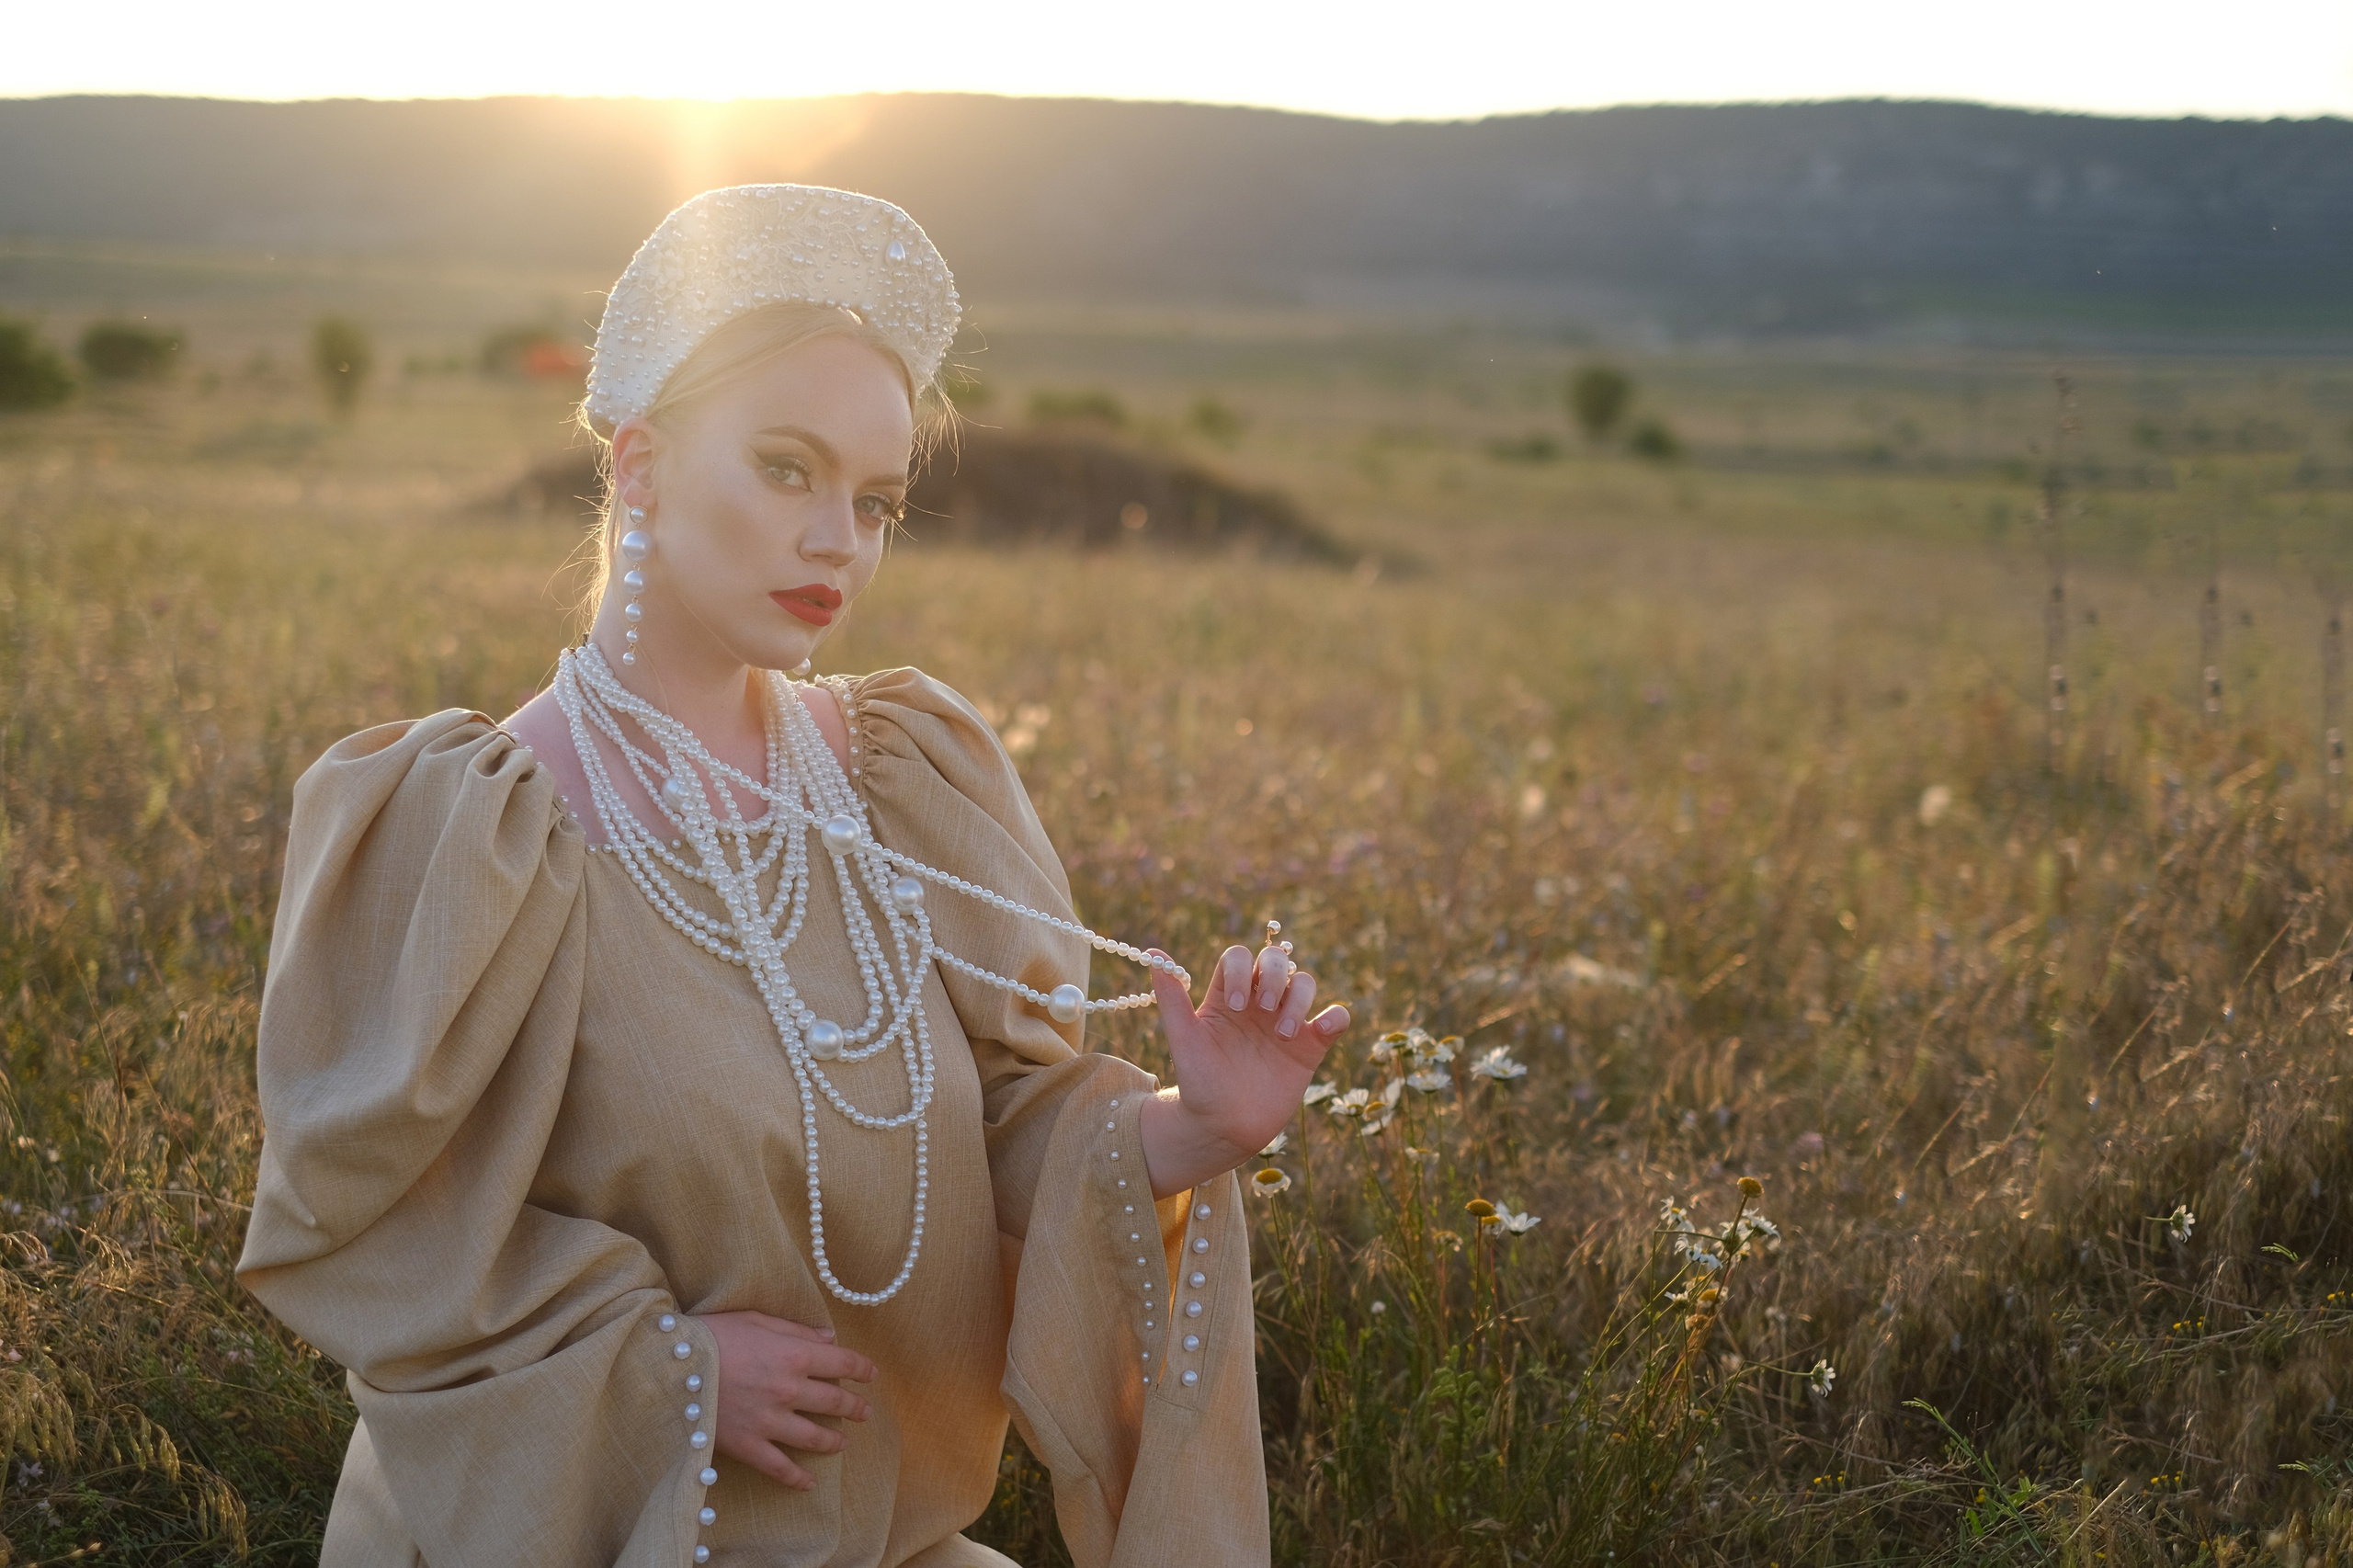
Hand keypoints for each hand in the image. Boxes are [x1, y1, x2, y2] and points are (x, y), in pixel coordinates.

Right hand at [699, 1310, 875, 1489]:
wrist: (668, 1365)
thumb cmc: (711, 1335)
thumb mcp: (756, 1319)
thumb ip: (796, 1330)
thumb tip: (828, 1336)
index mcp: (794, 1355)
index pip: (842, 1362)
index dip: (862, 1369)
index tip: (871, 1375)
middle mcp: (789, 1389)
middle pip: (834, 1401)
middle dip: (854, 1407)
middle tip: (864, 1412)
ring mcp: (769, 1420)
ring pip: (814, 1436)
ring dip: (834, 1441)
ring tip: (843, 1443)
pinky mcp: (748, 1444)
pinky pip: (780, 1467)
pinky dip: (797, 1478)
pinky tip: (809, 1483)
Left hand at [1138, 929, 1350, 1196]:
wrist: (1222, 1127)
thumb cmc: (1198, 1082)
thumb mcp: (1183, 1039)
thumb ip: (1171, 998)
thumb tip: (1152, 951)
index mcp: (1228, 994)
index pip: (1240, 958)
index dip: (1241, 971)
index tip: (1236, 1005)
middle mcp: (1258, 1002)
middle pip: (1276, 961)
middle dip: (1274, 978)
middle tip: (1266, 1011)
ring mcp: (1286, 1022)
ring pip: (1304, 983)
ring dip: (1299, 998)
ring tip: (1283, 1034)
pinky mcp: (1309, 1046)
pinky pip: (1334, 1019)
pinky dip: (1335, 1017)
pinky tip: (1322, 1028)